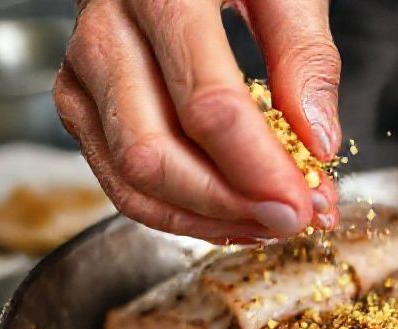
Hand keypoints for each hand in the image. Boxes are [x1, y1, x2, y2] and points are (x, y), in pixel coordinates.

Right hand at [54, 0, 341, 241]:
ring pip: (130, 180)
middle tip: (293, 220)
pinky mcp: (79, 105)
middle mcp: (106, 35)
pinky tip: (229, 214)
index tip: (306, 202)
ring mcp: (82, 74)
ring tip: (267, 224)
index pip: (207, 106)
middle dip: (230, 205)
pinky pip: (120, 182)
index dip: (259, 169)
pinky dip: (178, 212)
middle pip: (155, 154)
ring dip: (205, 219)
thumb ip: (304, 55)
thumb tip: (318, 143)